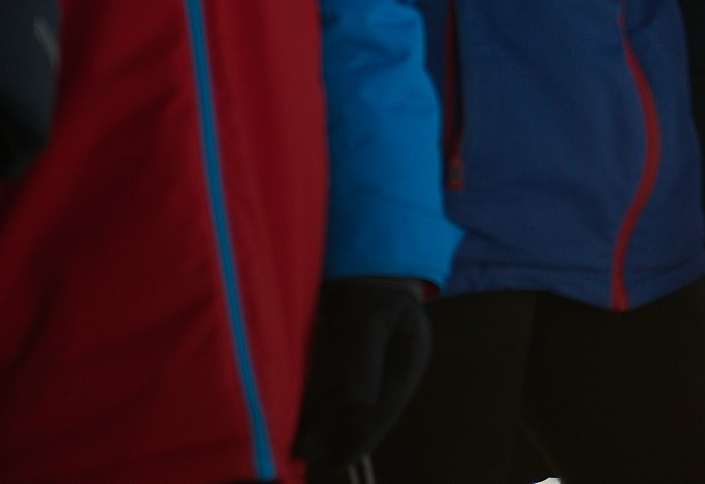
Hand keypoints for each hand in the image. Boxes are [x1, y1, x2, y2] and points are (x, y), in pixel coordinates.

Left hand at [294, 277, 434, 475]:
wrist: (358, 242)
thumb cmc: (367, 280)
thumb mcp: (366, 319)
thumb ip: (363, 362)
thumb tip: (359, 407)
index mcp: (409, 357)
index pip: (384, 410)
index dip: (358, 439)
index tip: (334, 462)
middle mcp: (392, 362)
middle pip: (364, 410)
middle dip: (336, 436)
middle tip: (308, 461)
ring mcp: (372, 356)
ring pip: (345, 399)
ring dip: (322, 422)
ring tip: (295, 447)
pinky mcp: (351, 348)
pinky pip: (334, 383)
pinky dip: (317, 401)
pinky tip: (297, 416)